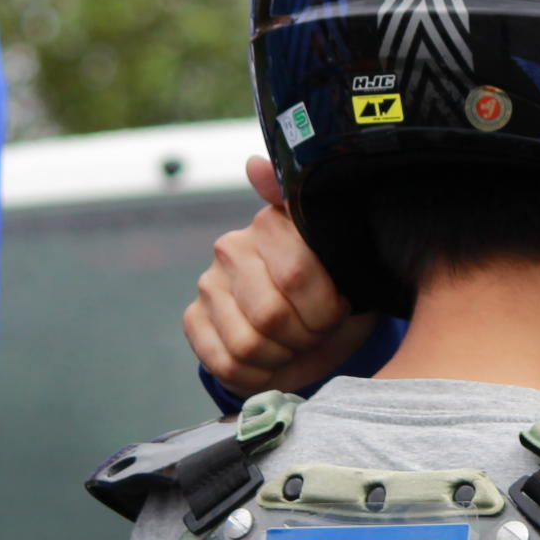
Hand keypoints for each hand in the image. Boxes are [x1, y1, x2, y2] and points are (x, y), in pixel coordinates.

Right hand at [183, 156, 376, 396]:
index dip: (326, 308)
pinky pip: (223, 363)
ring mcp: (208, 285)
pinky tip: (271, 362)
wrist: (318, 330)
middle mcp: (231, 248)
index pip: (297, 276)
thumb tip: (254, 164)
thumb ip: (312, 208)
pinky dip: (255, 375)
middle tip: (317, 331)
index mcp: (271, 224)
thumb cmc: (337, 289)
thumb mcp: (345, 253)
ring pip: (247, 345)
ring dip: (282, 357)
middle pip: (271, 315)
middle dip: (305, 336)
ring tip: (295, 344)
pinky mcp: (193, 319)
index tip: (339, 309)